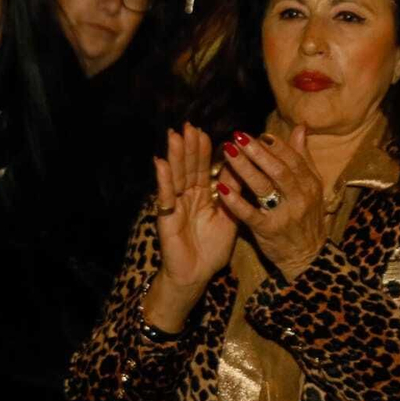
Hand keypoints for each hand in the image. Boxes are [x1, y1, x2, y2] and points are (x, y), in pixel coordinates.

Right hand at [145, 124, 237, 331]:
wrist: (196, 275)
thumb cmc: (212, 249)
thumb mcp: (229, 217)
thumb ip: (232, 193)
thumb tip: (238, 166)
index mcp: (203, 196)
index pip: (203, 168)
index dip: (204, 150)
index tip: (205, 131)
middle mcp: (187, 197)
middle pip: (189, 167)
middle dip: (189, 146)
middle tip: (189, 125)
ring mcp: (175, 205)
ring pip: (176, 176)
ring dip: (176, 156)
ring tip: (175, 135)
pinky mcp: (166, 217)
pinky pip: (166, 195)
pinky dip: (163, 179)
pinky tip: (161, 162)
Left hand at [217, 128, 327, 280]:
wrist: (308, 257)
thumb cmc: (306, 218)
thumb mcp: (311, 188)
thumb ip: (303, 158)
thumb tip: (300, 127)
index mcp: (310, 184)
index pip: (292, 158)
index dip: (275, 144)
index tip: (257, 133)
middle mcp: (300, 197)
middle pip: (277, 169)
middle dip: (257, 151)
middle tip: (238, 136)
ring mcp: (285, 215)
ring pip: (263, 186)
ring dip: (244, 167)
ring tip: (228, 152)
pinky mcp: (269, 230)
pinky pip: (250, 213)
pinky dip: (235, 200)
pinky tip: (221, 186)